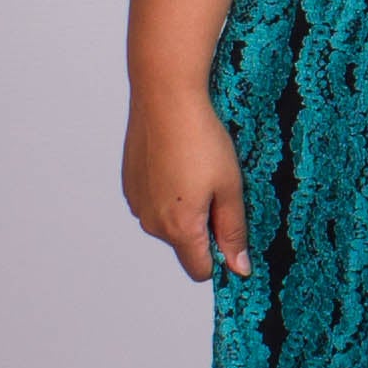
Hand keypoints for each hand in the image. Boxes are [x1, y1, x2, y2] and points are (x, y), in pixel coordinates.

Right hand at [122, 87, 249, 282]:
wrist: (165, 97)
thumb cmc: (201, 139)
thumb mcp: (231, 187)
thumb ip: (233, 232)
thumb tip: (239, 268)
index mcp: (179, 229)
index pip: (200, 270)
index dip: (220, 256)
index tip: (231, 229)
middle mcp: (152, 223)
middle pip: (185, 245)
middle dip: (204, 227)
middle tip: (218, 187)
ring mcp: (137, 204)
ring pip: (168, 223)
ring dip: (185, 209)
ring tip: (197, 170)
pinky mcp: (129, 185)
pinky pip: (154, 202)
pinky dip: (167, 191)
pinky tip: (178, 162)